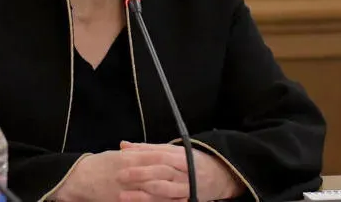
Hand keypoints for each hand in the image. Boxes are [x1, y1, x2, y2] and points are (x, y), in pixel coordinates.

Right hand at [52, 148, 195, 201]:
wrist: (80, 178)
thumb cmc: (99, 165)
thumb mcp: (119, 156)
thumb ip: (136, 153)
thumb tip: (151, 152)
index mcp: (130, 158)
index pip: (157, 156)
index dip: (174, 158)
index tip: (188, 159)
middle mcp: (131, 171)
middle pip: (159, 172)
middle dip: (177, 175)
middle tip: (194, 176)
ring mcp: (128, 187)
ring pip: (154, 190)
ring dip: (171, 191)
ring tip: (187, 193)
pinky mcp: (124, 199)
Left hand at [118, 141, 244, 201]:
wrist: (220, 176)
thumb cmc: (191, 162)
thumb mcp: (173, 152)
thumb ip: (148, 149)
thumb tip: (123, 145)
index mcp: (181, 155)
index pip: (159, 153)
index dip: (140, 155)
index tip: (122, 158)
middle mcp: (185, 170)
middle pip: (161, 170)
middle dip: (139, 173)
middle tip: (120, 175)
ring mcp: (186, 187)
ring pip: (163, 189)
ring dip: (142, 193)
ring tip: (123, 195)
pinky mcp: (187, 200)